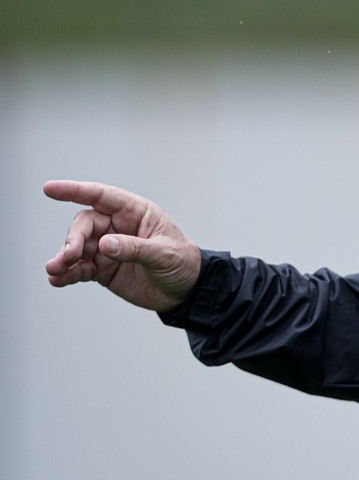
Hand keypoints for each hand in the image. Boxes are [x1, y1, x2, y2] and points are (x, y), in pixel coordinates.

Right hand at [44, 180, 201, 311]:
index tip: (50, 189)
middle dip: (73, 237)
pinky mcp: (103, 269)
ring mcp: (109, 248)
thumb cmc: (182, 262)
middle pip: (85, 224)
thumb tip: (104, 244)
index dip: (75, 191)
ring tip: (54, 270)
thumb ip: (135, 248)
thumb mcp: (164, 253)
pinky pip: (80, 269)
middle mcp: (118, 226)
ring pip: (78, 247)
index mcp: (136, 212)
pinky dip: (68, 274)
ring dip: (64, 257)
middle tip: (70, 255)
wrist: (187, 291)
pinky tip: (57, 280)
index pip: (102, 196)